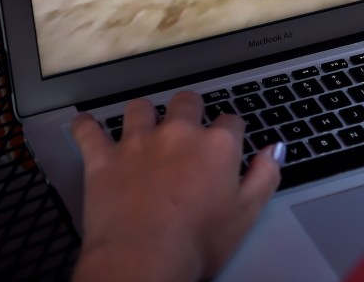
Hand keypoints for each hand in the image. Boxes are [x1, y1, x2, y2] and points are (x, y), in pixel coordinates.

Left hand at [70, 91, 280, 281]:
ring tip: (145, 126)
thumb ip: (265, 175)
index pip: (231, 121)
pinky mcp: (102, 158)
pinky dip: (88, 126)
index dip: (231, 133)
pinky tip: (89, 126)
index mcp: (217, 145)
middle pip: (187, 102)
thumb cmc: (197, 242)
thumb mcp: (247, 214)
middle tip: (189, 128)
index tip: (228, 146)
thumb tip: (275, 149)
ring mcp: (137, 142)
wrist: (142, 261)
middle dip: (190, 110)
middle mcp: (178, 133)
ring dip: (145, 114)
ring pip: (140, 108)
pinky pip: (89, 130)